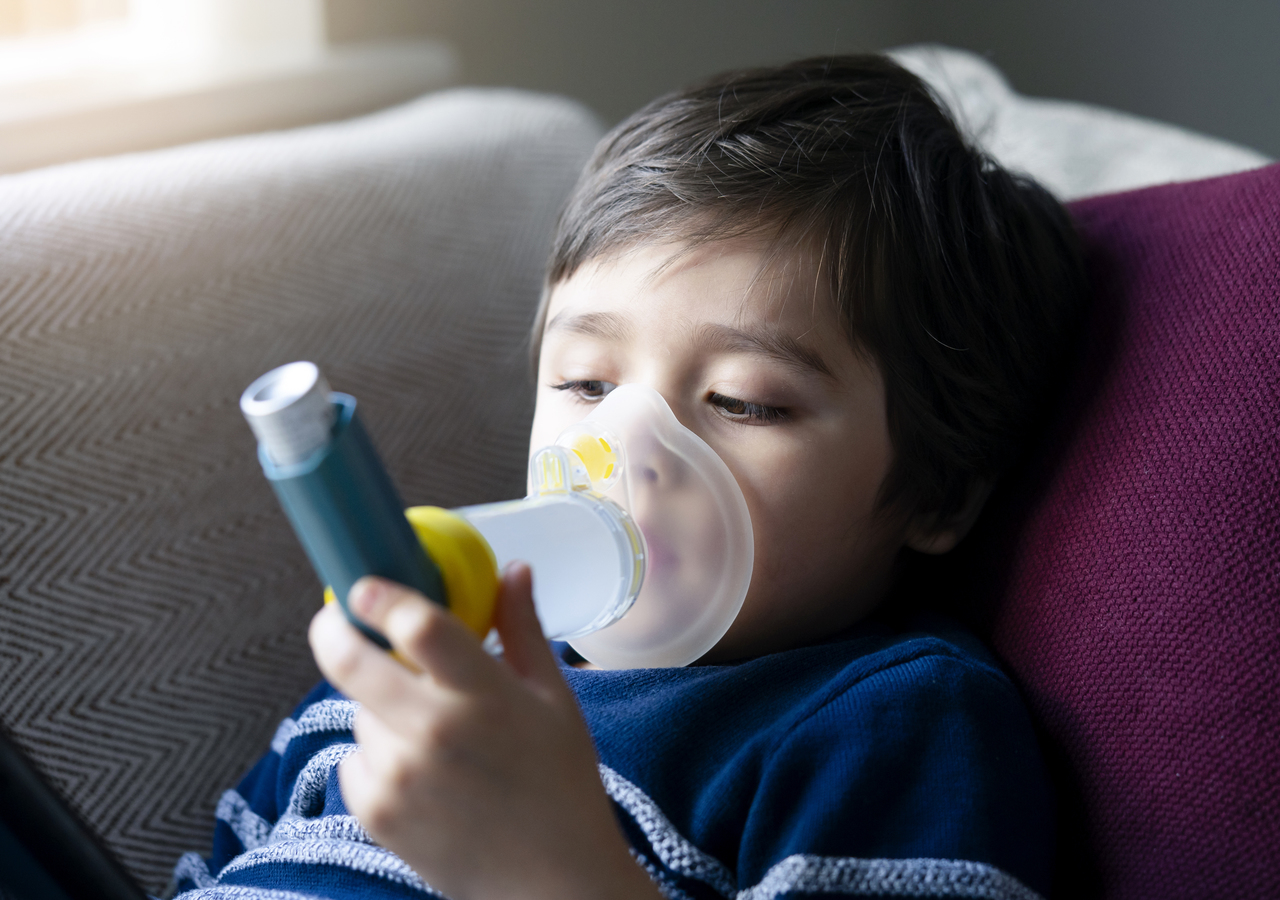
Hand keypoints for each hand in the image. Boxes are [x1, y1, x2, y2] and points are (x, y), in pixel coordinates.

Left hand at [308, 564, 661, 899]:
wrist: (553, 883)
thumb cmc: (561, 784)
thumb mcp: (553, 699)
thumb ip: (524, 629)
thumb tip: (514, 569)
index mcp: (484, 696)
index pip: (419, 626)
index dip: (382, 596)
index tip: (364, 583)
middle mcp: (435, 732)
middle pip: (353, 663)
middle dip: (333, 633)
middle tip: (333, 622)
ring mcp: (400, 776)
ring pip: (361, 713)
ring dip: (380, 709)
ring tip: (432, 734)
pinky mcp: (377, 814)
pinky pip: (356, 760)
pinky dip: (377, 756)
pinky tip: (422, 774)